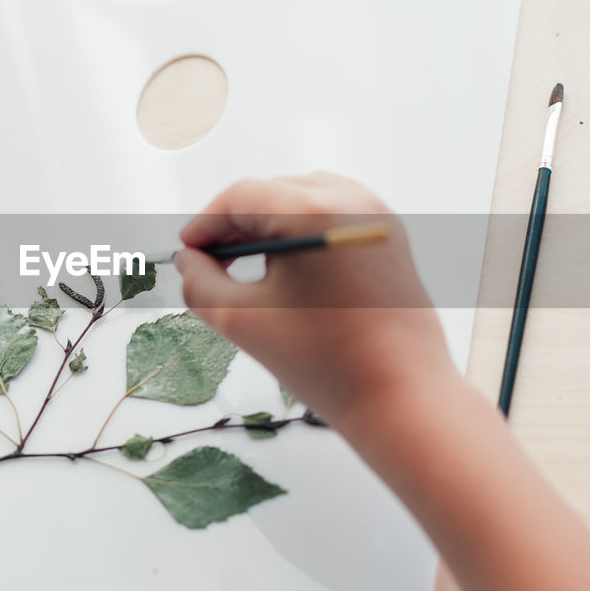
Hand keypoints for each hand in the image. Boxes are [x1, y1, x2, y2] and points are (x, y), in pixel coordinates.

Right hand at [175, 172, 458, 434]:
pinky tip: (290, 270)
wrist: (402, 397)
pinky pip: (335, 215)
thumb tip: (190, 261)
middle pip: (272, 193)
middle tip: (210, 263)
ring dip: (270, 225)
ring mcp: (376, 215)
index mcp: (312, 210)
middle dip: (236, 225)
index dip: (205, 224)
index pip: (240, 198)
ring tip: (248, 266)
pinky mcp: (391, 236)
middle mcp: (350, 199)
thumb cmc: (325, 361)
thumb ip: (200, 283)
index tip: (187, 254)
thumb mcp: (242, 320)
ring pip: (304, 199)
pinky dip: (305, 232)